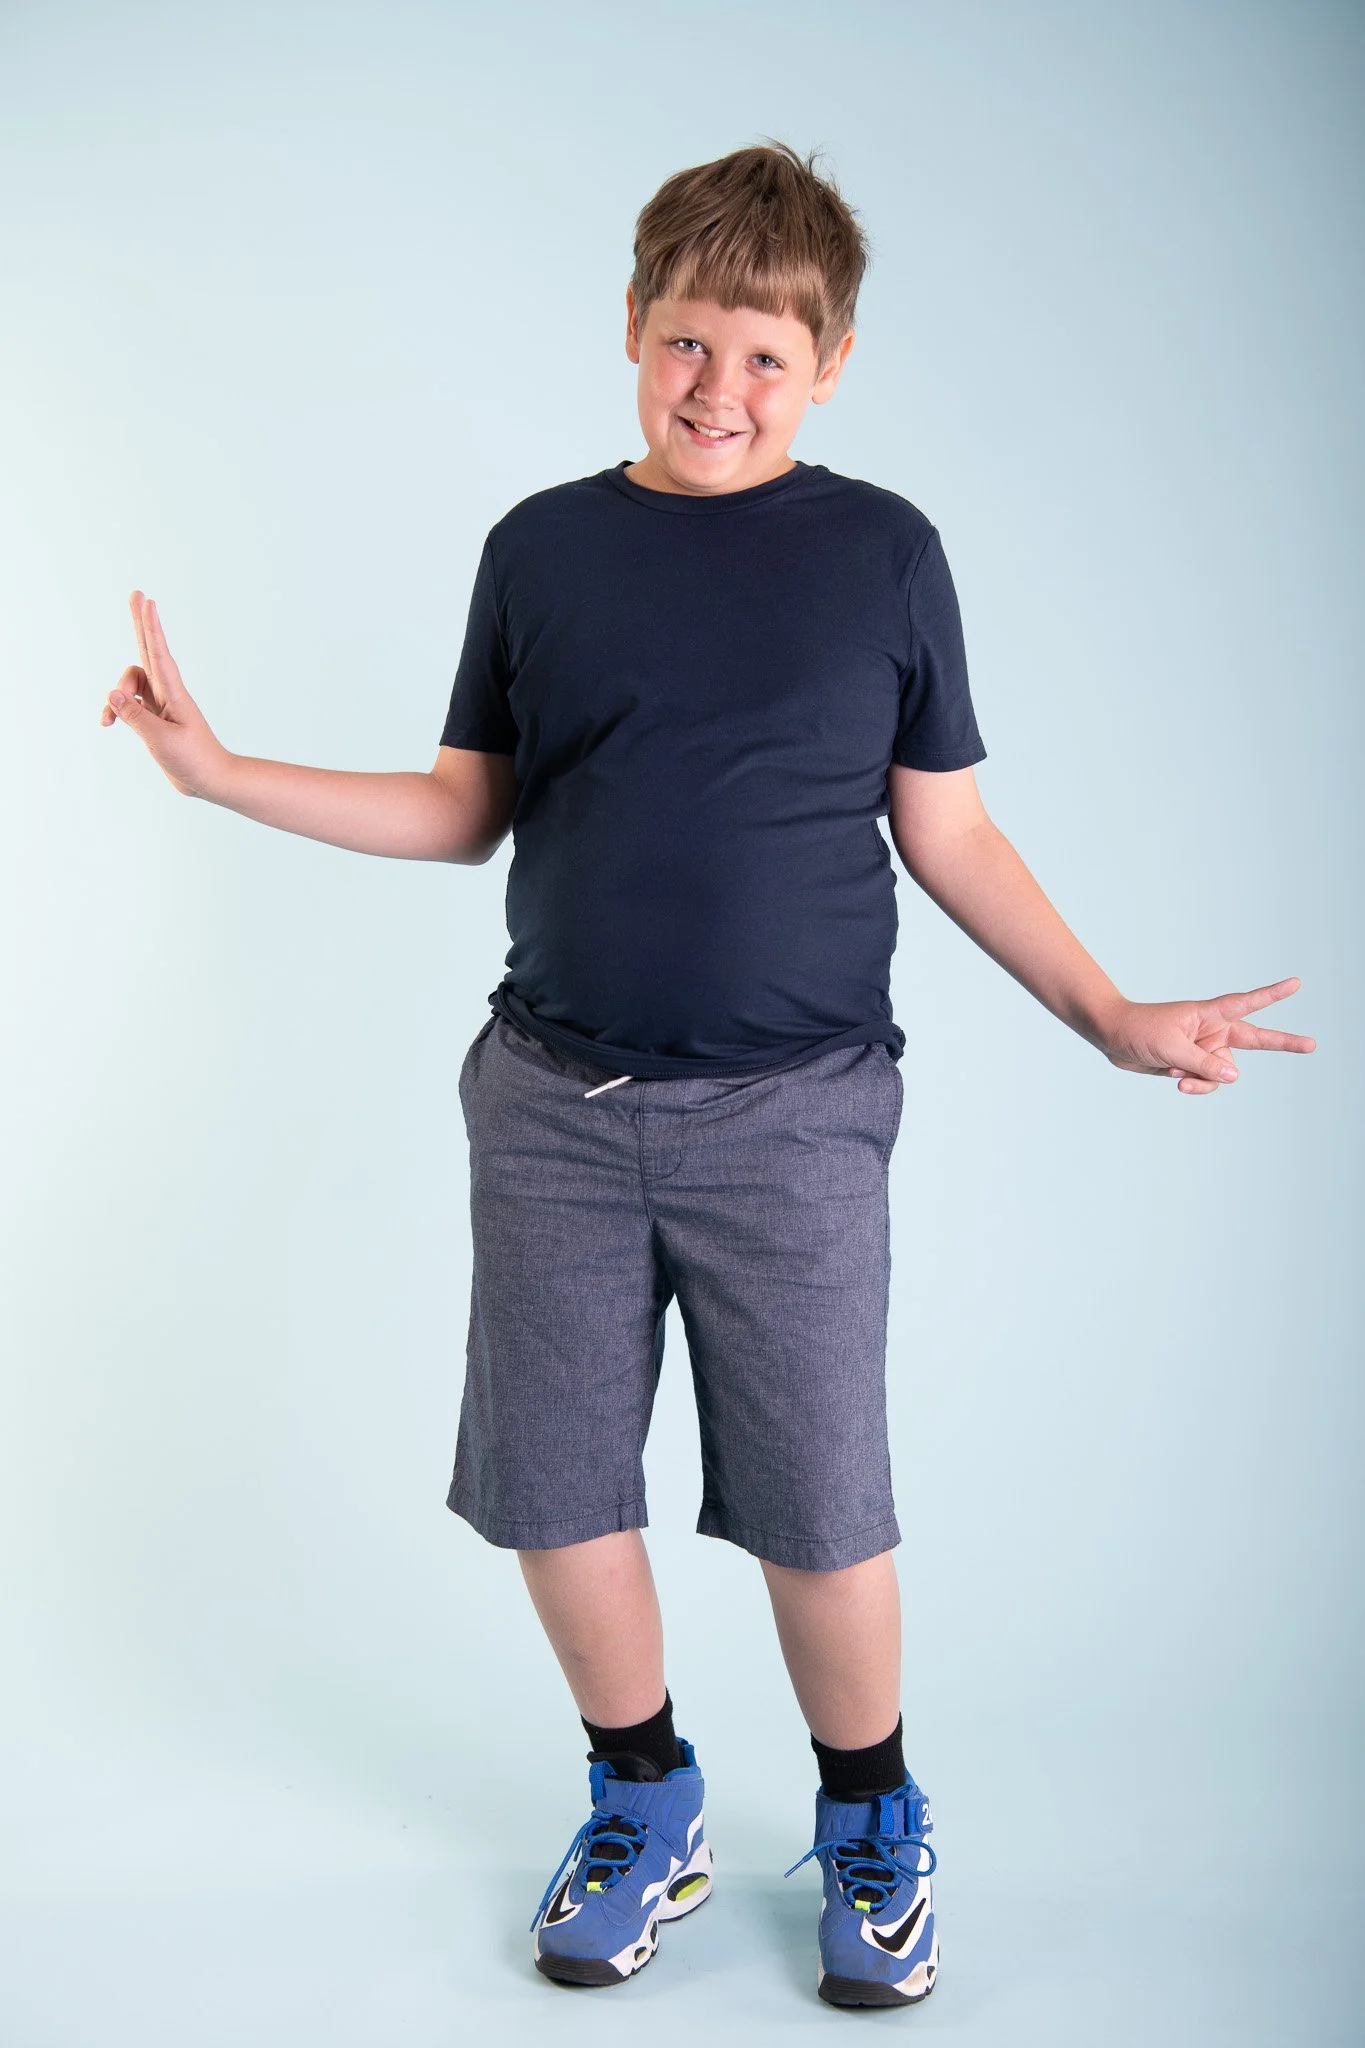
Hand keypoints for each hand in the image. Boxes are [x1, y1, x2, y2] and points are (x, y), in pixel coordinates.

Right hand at [100, 592, 229, 798]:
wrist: (210, 780)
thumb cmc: (193, 760)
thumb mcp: (161, 740)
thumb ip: (135, 716)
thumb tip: (112, 692)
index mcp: (173, 694)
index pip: (158, 653)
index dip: (151, 626)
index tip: (148, 601)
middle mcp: (167, 693)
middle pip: (148, 650)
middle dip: (141, 623)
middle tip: (136, 594)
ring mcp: (160, 704)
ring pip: (130, 681)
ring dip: (114, 695)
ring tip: (105, 721)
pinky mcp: (154, 718)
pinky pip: (129, 703)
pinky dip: (116, 710)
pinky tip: (108, 723)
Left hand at [1102, 977, 1315, 1094]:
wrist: (1112, 1037)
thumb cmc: (1139, 1030)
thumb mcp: (1172, 1049)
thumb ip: (1203, 1064)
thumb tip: (1234, 1077)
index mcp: (1209, 1015)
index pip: (1247, 1004)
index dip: (1272, 995)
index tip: (1295, 984)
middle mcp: (1213, 1031)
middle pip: (1254, 1039)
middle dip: (1282, 1043)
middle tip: (1312, 1045)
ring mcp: (1204, 1049)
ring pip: (1222, 1073)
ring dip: (1202, 1079)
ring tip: (1175, 1071)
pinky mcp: (1193, 1064)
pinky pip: (1205, 1082)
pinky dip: (1193, 1085)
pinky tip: (1173, 1077)